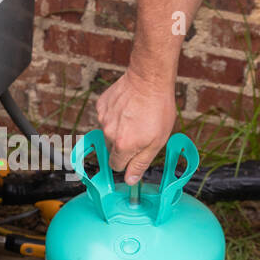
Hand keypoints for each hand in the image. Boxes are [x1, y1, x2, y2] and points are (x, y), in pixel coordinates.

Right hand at [96, 70, 176, 184]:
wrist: (149, 79)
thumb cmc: (158, 109)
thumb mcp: (157, 141)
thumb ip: (141, 163)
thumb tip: (129, 180)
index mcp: (122, 146)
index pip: (116, 166)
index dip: (127, 162)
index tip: (135, 153)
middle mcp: (108, 134)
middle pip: (111, 150)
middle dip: (123, 145)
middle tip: (139, 132)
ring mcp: (103, 118)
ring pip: (108, 132)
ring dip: (119, 129)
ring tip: (135, 116)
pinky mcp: (101, 105)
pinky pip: (106, 117)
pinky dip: (115, 115)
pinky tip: (128, 107)